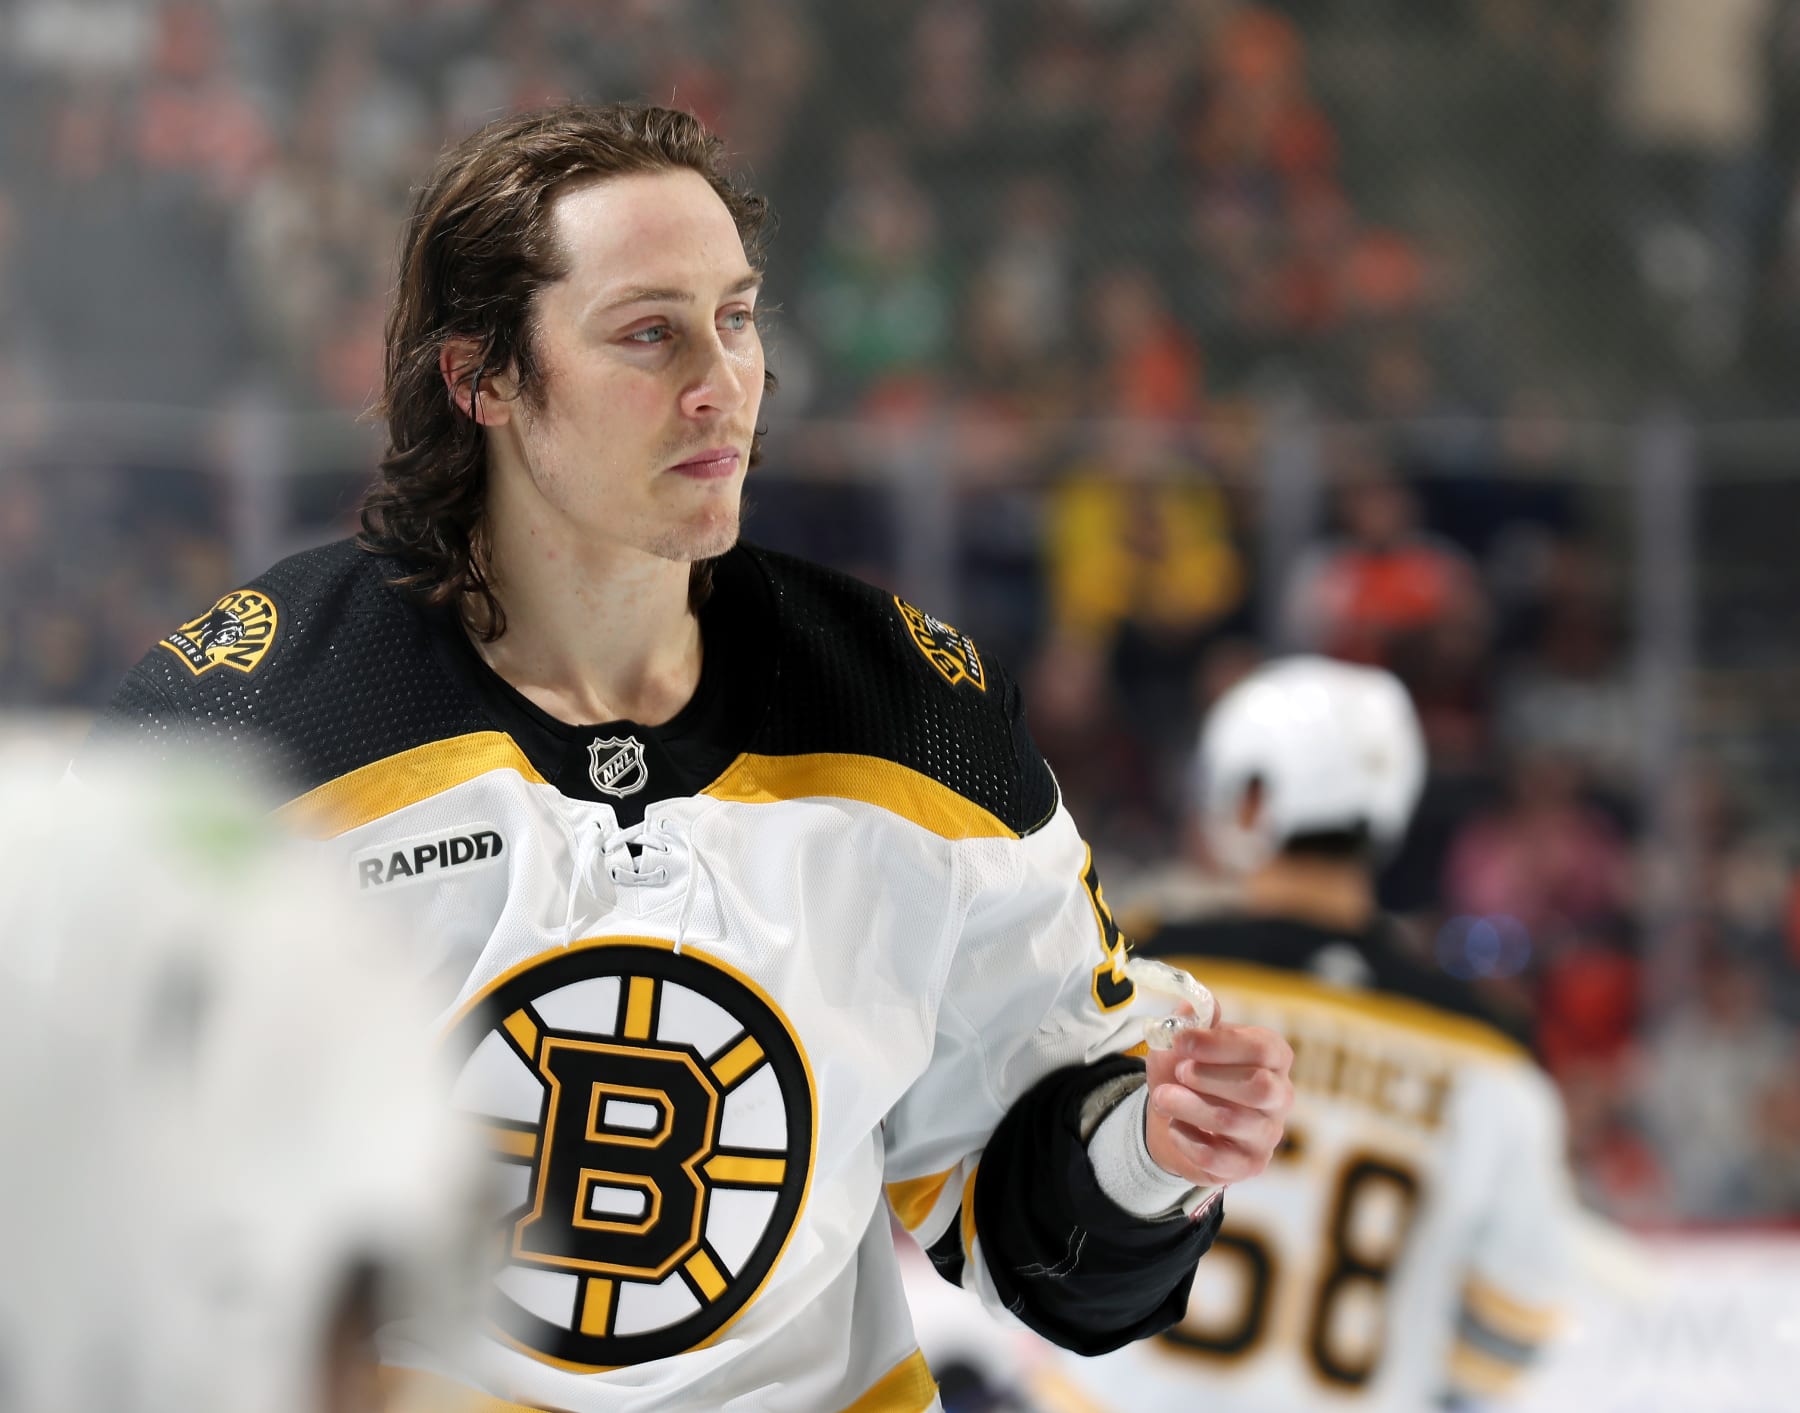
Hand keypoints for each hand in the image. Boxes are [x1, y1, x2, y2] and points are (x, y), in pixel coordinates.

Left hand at [1143, 1008, 1293, 1186]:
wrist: (1173, 1120)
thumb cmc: (1185, 1073)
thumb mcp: (1181, 1042)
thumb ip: (1188, 1021)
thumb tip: (1191, 1006)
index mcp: (1271, 1057)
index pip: (1263, 1048)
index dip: (1220, 1044)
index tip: (1182, 1041)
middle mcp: (1279, 1095)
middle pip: (1260, 1088)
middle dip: (1210, 1077)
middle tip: (1179, 1072)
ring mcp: (1267, 1133)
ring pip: (1232, 1121)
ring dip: (1188, 1106)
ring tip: (1162, 1097)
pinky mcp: (1249, 1165)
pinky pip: (1218, 1157)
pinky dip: (1187, 1139)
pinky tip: (1175, 1127)